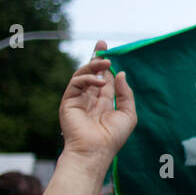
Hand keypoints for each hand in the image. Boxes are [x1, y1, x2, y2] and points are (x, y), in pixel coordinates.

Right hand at [58, 41, 136, 168]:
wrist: (96, 150)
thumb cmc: (113, 136)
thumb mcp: (127, 113)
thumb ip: (125, 93)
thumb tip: (120, 74)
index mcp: (102, 101)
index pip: (103, 78)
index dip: (105, 64)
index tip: (106, 49)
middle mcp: (89, 98)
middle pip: (91, 72)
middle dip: (95, 57)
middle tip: (101, 44)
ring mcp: (77, 99)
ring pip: (82, 75)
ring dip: (93, 66)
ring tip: (106, 63)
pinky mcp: (68, 101)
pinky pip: (76, 83)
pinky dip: (87, 78)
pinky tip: (99, 81)